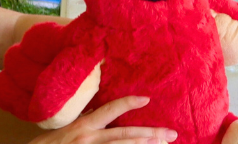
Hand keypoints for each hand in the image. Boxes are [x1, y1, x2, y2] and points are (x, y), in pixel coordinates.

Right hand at [29, 96, 177, 143]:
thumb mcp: (66, 128)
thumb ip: (85, 120)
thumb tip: (103, 111)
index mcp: (83, 125)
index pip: (110, 110)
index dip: (128, 103)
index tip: (146, 99)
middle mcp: (89, 139)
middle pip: (126, 136)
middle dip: (151, 134)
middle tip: (171, 134)